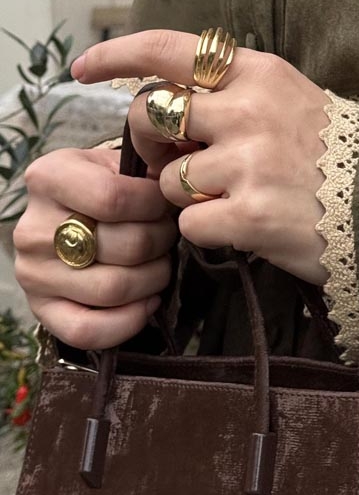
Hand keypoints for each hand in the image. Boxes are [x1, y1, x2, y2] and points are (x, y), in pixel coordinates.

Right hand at [14, 146, 176, 349]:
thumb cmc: (103, 187)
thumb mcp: (119, 163)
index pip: (113, 198)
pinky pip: (87, 330)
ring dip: (154, 279)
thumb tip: (189, 176)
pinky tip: (147, 302)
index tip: (165, 204)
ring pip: (113, 289)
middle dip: (162, 243)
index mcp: (49, 178)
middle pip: (123, 246)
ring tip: (160, 264)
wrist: (68, 216)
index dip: (154, 205)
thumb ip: (152, 165)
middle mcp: (33, 227)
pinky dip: (129, 321)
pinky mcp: (41, 309)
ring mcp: (33, 272)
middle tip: (168, 236)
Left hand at [72, 30, 332, 284]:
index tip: (84, 67)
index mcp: (260, 73)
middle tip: (176, 162)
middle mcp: (250, 110)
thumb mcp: (294, 100)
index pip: (170, 49)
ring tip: (233, 200)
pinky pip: (188, 224)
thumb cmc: (337, 158)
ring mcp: (249, 162)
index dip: (118, 55)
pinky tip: (243, 228)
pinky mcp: (249, 214)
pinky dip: (206, 232)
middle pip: (152, 115)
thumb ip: (236, 94)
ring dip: (187, 198)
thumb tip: (171, 107)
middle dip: (150, 144)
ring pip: (168, 180)